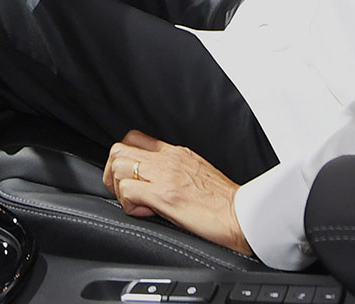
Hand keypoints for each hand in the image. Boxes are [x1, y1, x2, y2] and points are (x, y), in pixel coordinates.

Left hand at [103, 131, 251, 256]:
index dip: (124, 157)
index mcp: (176, 152)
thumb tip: (156, 180)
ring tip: (135, 203)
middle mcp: (167, 159)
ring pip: (118, 167)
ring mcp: (164, 175)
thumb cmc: (224, 201)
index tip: (130, 176)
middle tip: (124, 192)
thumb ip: (175, 169)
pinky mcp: (164, 196)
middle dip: (113, 172)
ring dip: (119, 188)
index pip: (135, 138)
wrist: (242, 215)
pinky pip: (127, 193)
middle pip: (119, 149)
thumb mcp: (197, 172)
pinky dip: (129, 206)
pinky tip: (146, 213)